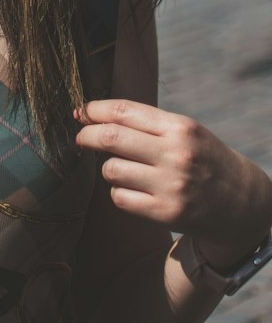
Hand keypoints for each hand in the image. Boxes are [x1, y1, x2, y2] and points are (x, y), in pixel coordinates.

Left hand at [75, 98, 271, 265]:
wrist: (241, 202)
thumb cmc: (202, 158)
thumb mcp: (185, 132)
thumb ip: (145, 123)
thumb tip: (92, 115)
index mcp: (180, 127)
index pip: (124, 111)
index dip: (94, 110)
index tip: (81, 112)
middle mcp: (177, 154)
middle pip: (111, 138)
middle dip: (87, 135)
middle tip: (80, 137)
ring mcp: (172, 185)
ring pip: (111, 170)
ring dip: (107, 168)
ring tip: (121, 168)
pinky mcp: (166, 213)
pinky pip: (120, 198)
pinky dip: (118, 192)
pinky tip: (132, 190)